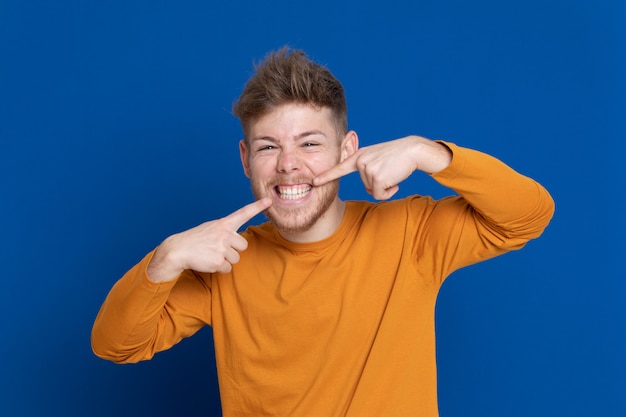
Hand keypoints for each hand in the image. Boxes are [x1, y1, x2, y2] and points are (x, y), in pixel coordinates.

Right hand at [147, 198, 271, 281]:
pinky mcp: (219, 261)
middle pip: (243, 246)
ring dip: (225, 260)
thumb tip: (239, 242)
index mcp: (223, 224)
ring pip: (236, 259)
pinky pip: (228, 269)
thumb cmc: (195, 240)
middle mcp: (224, 234)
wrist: (177, 250)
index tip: (269, 201)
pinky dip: (219, 269)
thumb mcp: (211, 229)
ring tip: (211, 254)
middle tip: (217, 248)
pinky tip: (208, 261)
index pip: (243, 213)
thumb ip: (226, 231)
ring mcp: (222, 247)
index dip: (257, 207)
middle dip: (233, 250)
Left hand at [313, 136, 451, 199]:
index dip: (326, 176)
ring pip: (373, 191)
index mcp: (359, 156)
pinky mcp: (376, 177)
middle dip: (379, 183)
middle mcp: (360, 162)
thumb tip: (370, 190)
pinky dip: (389, 191)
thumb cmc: (397, 156)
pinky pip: (380, 195)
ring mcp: (367, 169)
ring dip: (385, 187)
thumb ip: (369, 170)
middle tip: (389, 170)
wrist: (412, 150)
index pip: (340, 168)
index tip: (314, 181)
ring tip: (392, 172)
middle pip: (366, 185)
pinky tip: (395, 179)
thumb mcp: (378, 158)